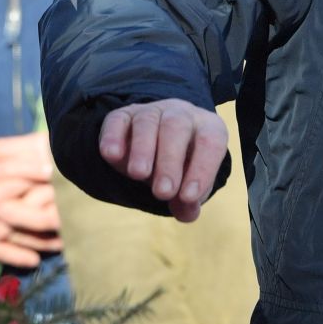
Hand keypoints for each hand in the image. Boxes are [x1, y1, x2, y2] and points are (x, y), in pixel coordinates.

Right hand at [99, 99, 228, 222]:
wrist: (157, 146)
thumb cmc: (181, 168)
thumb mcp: (189, 185)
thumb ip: (189, 201)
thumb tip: (187, 212)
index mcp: (208, 127)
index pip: (211, 142)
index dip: (202, 169)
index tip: (188, 197)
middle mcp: (181, 114)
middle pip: (176, 127)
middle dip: (169, 161)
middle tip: (162, 193)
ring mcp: (151, 111)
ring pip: (147, 122)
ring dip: (142, 148)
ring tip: (139, 175)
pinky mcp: (123, 115)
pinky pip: (118, 120)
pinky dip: (113, 137)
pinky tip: (112, 156)